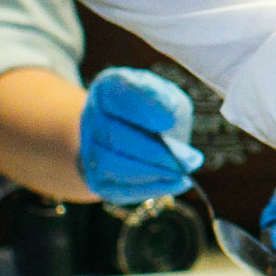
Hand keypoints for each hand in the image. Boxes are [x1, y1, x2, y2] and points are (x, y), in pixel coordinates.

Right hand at [77, 66, 202, 205]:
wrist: (137, 139)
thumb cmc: (156, 114)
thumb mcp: (167, 97)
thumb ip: (167, 101)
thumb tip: (168, 120)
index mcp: (108, 89)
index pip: (117, 92)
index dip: (143, 107)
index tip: (170, 120)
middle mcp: (91, 117)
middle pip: (113, 134)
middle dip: (152, 150)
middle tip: (186, 159)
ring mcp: (90, 149)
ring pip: (110, 164)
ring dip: (149, 171)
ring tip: (181, 173)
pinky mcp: (98, 179)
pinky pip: (118, 187)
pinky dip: (150, 187)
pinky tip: (176, 183)